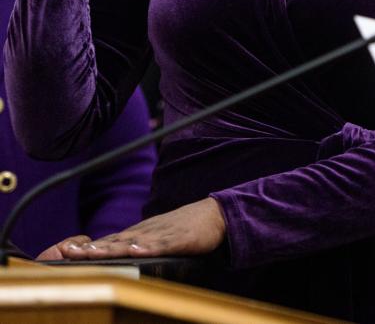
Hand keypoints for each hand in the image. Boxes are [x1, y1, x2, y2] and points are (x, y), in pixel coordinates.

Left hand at [35, 198, 225, 260]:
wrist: (215, 214)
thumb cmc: (185, 227)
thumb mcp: (157, 235)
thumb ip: (137, 243)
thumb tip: (115, 254)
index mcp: (140, 234)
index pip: (109, 241)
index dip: (88, 247)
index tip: (65, 251)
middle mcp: (146, 233)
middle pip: (115, 241)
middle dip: (91, 248)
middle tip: (69, 252)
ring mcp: (163, 235)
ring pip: (134, 242)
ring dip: (113, 247)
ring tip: (93, 252)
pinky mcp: (181, 238)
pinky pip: (163, 244)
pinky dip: (148, 248)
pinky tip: (136, 251)